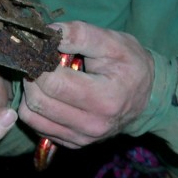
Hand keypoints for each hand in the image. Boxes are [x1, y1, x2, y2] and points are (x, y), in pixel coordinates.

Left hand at [19, 21, 153, 148]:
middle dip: (32, 76)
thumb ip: (78, 34)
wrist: (147, 95)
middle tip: (39, 60)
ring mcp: (82, 138)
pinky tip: (49, 93)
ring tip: (44, 76)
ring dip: (30, 92)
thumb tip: (46, 34)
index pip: (53, 83)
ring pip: (31, 116)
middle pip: (38, 101)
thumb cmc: (129, 64)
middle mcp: (92, 125)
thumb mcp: (111, 41)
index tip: (40, 48)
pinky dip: (35, 108)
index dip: (39, 62)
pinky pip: (37, 127)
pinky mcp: (74, 143)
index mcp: (104, 100)